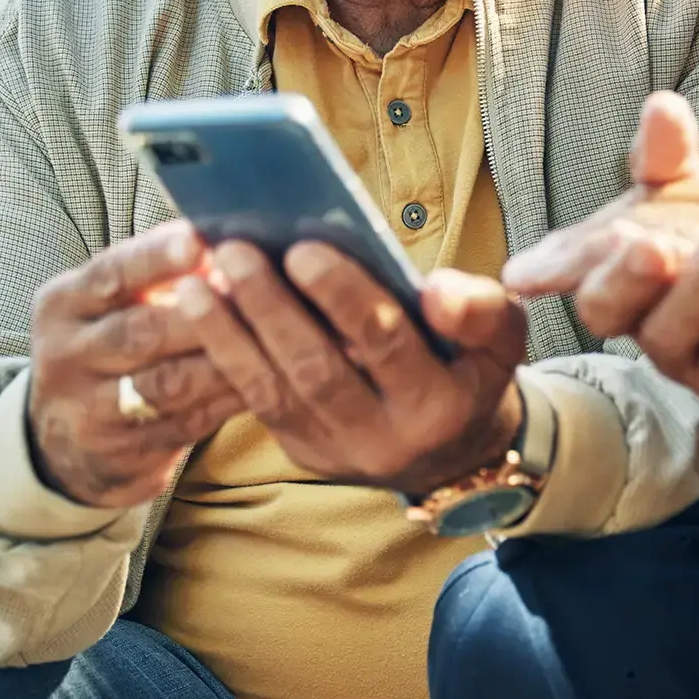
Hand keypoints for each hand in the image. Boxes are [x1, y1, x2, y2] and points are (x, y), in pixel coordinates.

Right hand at [28, 222, 250, 507]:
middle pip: (140, 332)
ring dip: (225, 357)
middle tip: (256, 292)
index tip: (199, 240)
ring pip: (168, 383)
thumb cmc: (117, 342)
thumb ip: (163, 271)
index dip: (156, 258)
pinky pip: (189, 422)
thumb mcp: (117, 302)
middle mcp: (67, 355)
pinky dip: (231, 399)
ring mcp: (90, 409)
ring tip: (273, 335)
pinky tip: (271, 380)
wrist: (73, 437)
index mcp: (65, 304)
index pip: (111, 274)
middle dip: (204, 313)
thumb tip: (232, 235)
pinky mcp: (123, 451)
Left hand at [174, 243, 526, 495]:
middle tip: (237, 252)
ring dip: (229, 335)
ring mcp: (335, 450)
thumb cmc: (472, 371)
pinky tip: (200, 312)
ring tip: (195, 284)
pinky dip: (226, 354)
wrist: (454, 449)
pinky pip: (257, 402)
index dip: (344, 297)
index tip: (305, 248)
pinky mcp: (301, 449)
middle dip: (272, 308)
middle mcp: (383, 439)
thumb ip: (481, 310)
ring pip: (274, 391)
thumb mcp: (502, 339)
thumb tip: (436, 289)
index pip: (386, 344)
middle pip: (317, 369)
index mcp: (438, 405)